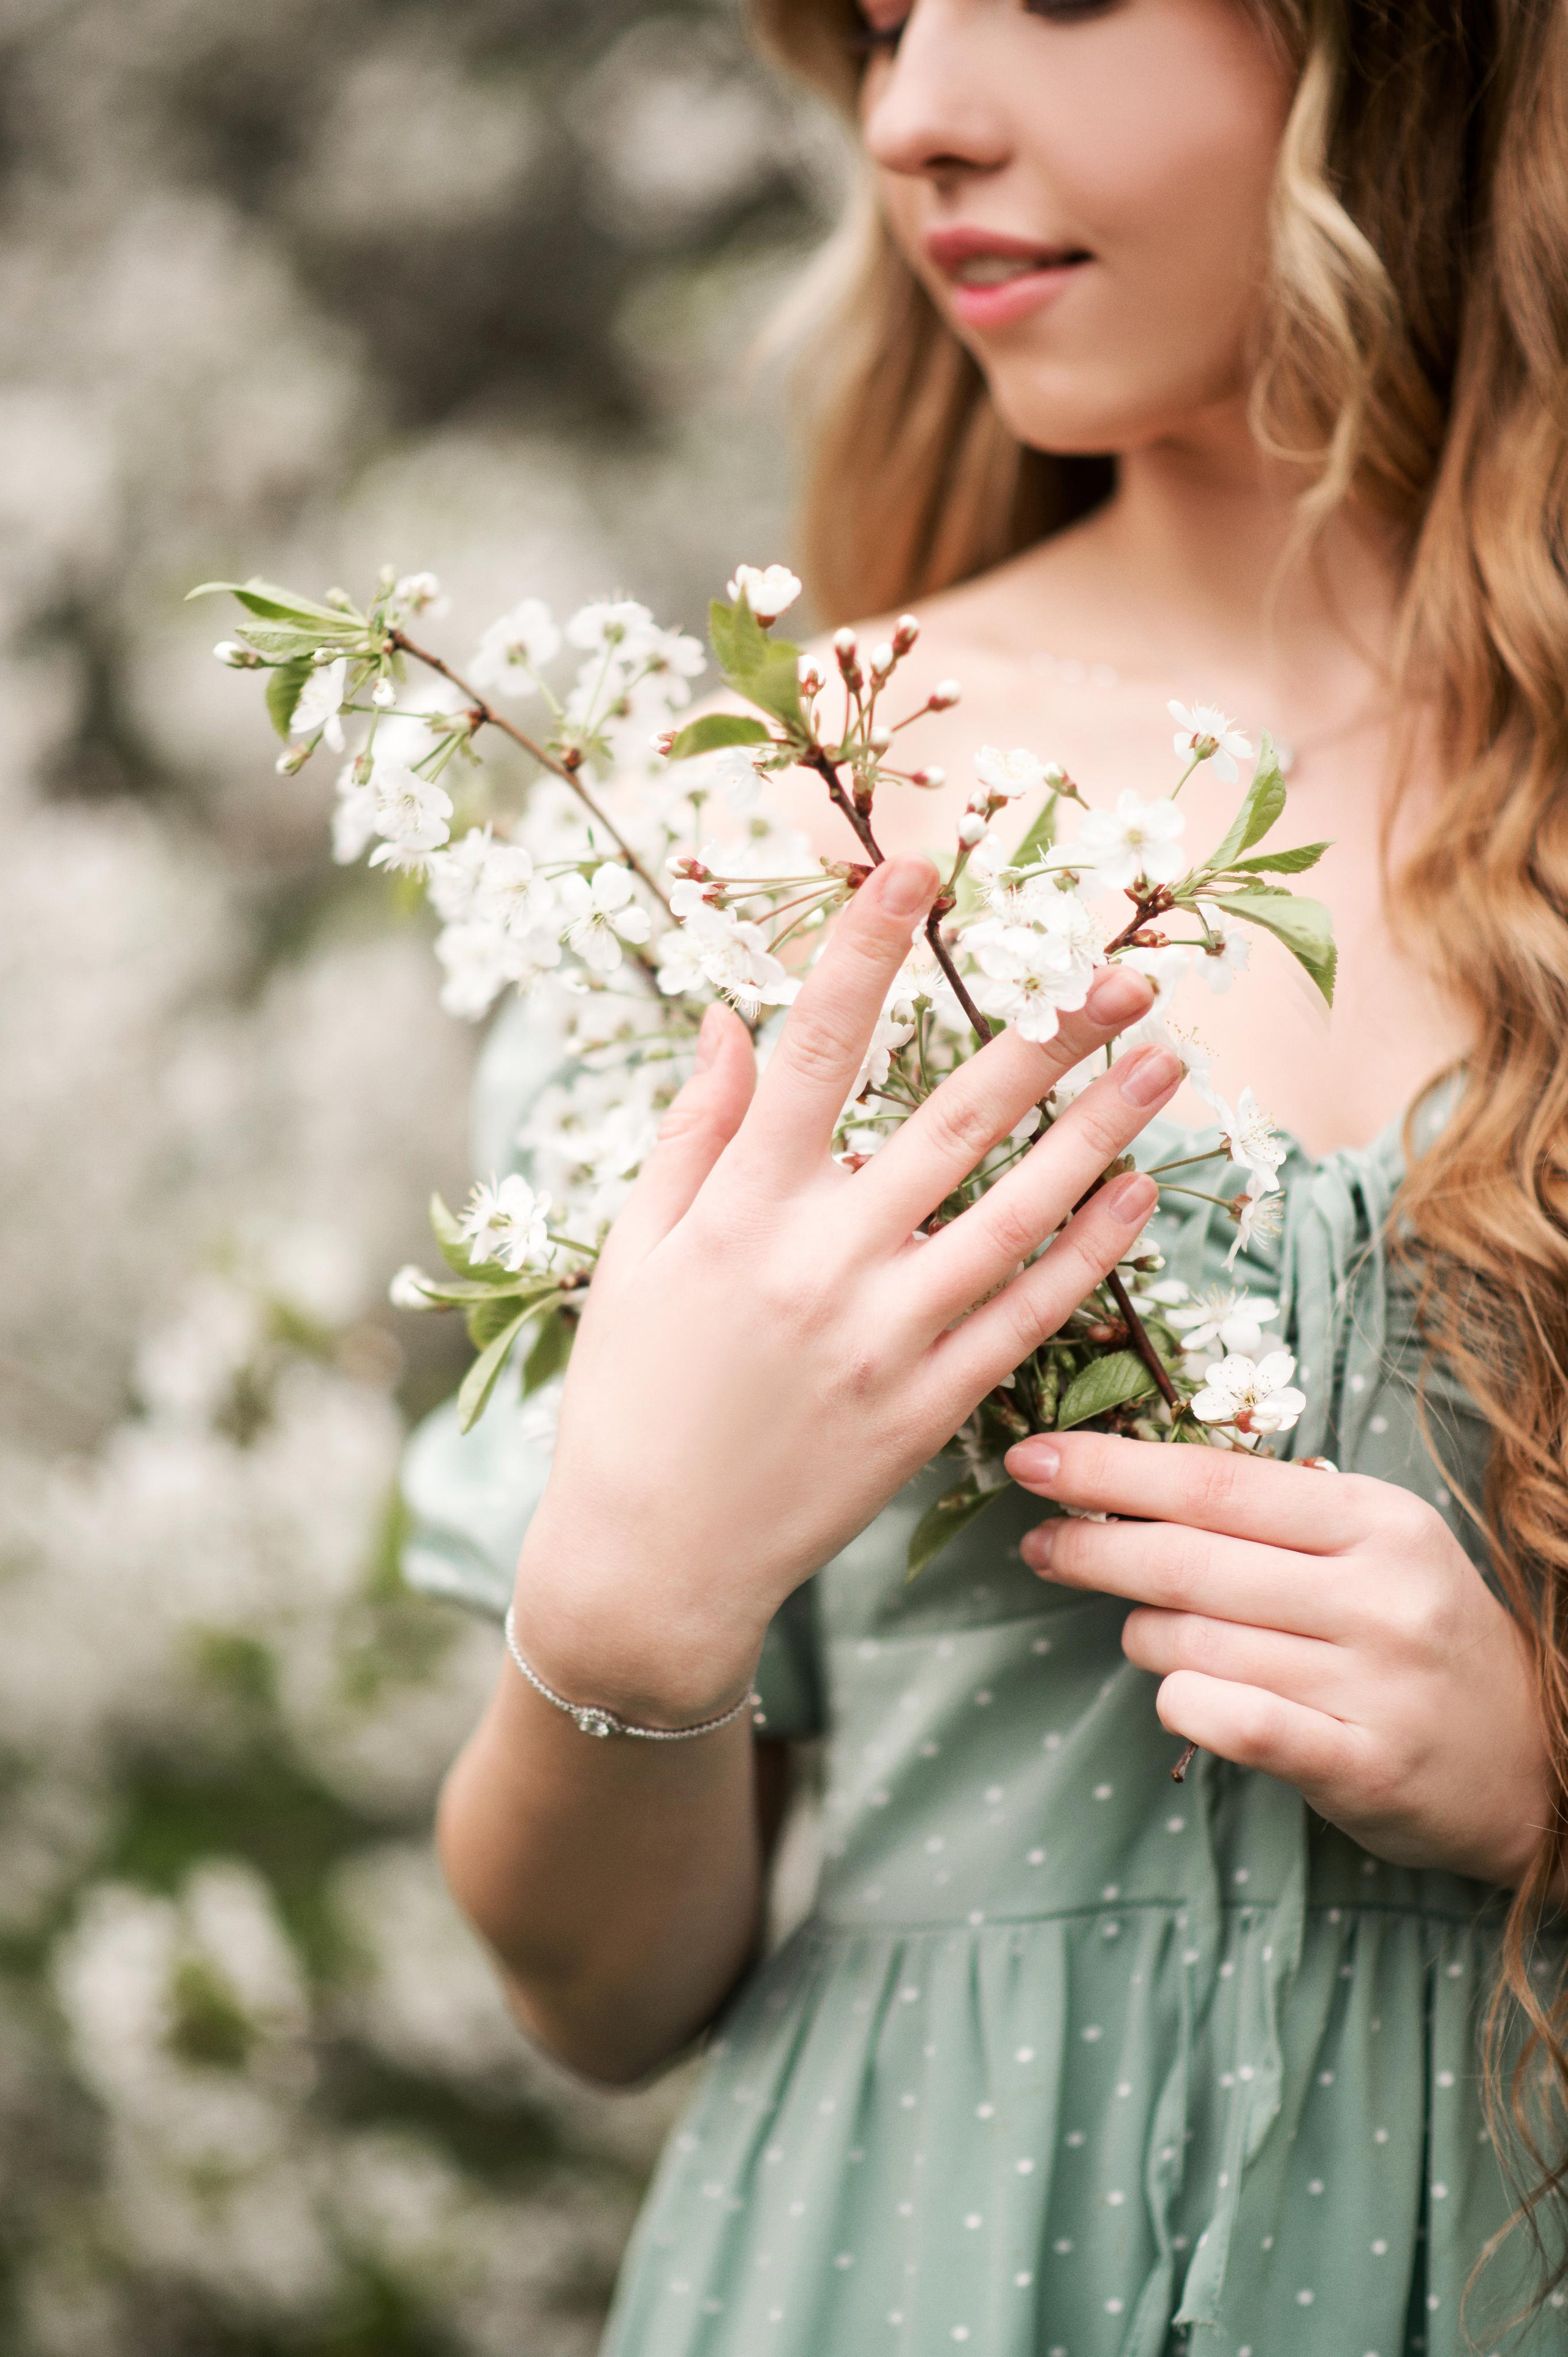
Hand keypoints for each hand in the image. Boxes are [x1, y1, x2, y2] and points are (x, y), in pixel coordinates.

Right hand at [515, 855, 1180, 1726]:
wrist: (652, 1560)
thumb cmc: (631, 1393)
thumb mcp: (634, 1252)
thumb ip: (692, 1132)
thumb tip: (733, 1018)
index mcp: (739, 1209)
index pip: (813, 1050)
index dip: (867, 952)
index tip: (918, 869)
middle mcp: (821, 1262)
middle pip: (953, 1121)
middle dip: (1046, 1033)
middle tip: (1124, 966)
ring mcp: (886, 1338)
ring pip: (1018, 1212)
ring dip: (1101, 1130)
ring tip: (1169, 1061)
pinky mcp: (930, 1409)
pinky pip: (1031, 1316)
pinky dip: (1092, 1251)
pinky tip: (1142, 1190)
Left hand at [1005, 1432, 1554, 1889]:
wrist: (1534, 1758)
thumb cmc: (1417, 1634)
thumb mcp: (1368, 1548)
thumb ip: (1263, 1518)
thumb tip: (1122, 1488)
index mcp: (1376, 1520)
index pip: (1214, 1482)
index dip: (1110, 1469)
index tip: (1033, 1459)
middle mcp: (1379, 1595)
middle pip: (1187, 1559)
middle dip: (1089, 1547)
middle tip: (1035, 1543)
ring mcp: (1373, 1684)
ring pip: (1191, 1643)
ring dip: (1140, 1635)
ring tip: (1147, 1632)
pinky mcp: (1360, 1766)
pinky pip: (1229, 1721)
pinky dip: (1182, 1703)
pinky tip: (1178, 1694)